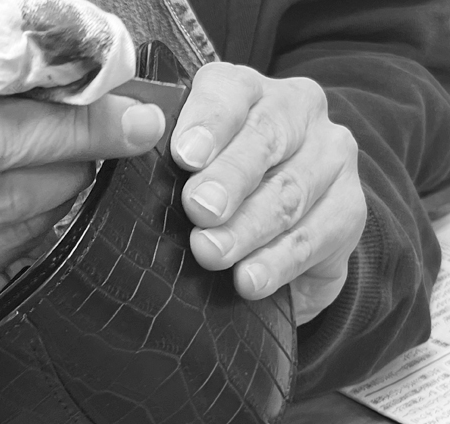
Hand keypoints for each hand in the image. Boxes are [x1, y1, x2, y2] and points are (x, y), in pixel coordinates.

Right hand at [0, 42, 164, 345]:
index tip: (101, 79)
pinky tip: (54, 194)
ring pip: (9, 201)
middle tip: (132, 125)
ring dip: (70, 174)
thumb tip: (80, 73)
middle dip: (74, 132)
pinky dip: (51, 213)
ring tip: (89, 156)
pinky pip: (15, 244)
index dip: (36, 78)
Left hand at [171, 63, 365, 324]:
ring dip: (247, 229)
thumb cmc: (215, 182)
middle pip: (266, 140)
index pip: (230, 93)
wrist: (283, 217)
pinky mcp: (350, 209)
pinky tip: (250, 280)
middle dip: (229, 179)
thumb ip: (166, 157)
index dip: (207, 123)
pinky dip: (278, 262)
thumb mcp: (188, 162)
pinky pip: (316, 238)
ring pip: (290, 192)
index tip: (185, 156)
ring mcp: (330, 159)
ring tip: (212, 254)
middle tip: (198, 210)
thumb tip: (126, 156)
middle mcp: (298, 113)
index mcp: (248, 91)